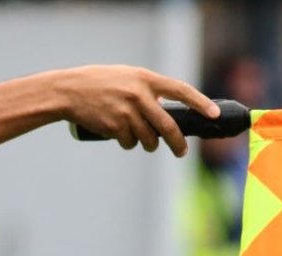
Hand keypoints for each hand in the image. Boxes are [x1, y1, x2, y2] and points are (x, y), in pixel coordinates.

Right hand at [56, 65, 218, 156]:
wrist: (67, 91)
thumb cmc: (100, 83)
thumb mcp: (127, 77)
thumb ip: (148, 90)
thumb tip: (168, 110)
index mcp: (145, 79)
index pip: (181, 90)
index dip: (200, 102)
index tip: (214, 114)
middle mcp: (139, 95)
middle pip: (168, 126)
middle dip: (177, 143)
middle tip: (181, 152)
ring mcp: (127, 111)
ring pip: (149, 138)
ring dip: (148, 144)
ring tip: (141, 138)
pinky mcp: (115, 126)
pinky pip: (130, 143)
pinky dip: (128, 143)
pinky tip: (120, 135)